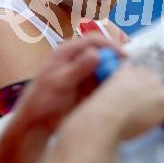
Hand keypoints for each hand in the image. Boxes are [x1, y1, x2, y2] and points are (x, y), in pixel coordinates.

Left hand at [0, 33, 125, 162]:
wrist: (36, 122)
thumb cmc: (43, 100)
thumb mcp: (60, 83)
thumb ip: (78, 68)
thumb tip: (96, 53)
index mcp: (67, 51)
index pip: (94, 40)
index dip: (111, 46)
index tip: (124, 58)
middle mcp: (77, 58)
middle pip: (102, 52)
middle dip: (115, 61)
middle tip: (127, 73)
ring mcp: (82, 71)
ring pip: (105, 67)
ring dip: (114, 73)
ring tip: (125, 84)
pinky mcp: (87, 85)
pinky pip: (103, 80)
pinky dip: (110, 83)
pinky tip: (116, 91)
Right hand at [71, 65, 163, 147]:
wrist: (102, 118)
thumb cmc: (96, 114)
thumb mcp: (100, 99)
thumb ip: (109, 98)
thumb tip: (114, 111)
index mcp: (126, 72)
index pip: (143, 80)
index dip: (145, 96)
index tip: (144, 110)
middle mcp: (144, 75)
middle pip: (159, 91)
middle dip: (159, 107)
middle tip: (154, 124)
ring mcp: (157, 88)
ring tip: (163, 135)